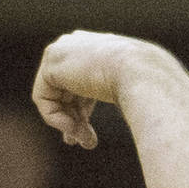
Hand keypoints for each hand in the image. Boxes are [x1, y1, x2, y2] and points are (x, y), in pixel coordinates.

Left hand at [31, 32, 150, 149]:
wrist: (142, 72)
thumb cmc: (146, 84)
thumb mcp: (129, 92)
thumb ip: (112, 97)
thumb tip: (99, 117)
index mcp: (95, 46)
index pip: (78, 82)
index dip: (82, 110)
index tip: (89, 135)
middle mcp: (75, 44)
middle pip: (64, 91)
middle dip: (73, 120)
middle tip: (87, 143)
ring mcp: (61, 51)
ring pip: (53, 98)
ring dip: (68, 124)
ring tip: (86, 141)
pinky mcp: (50, 63)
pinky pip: (43, 99)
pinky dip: (56, 118)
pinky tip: (73, 128)